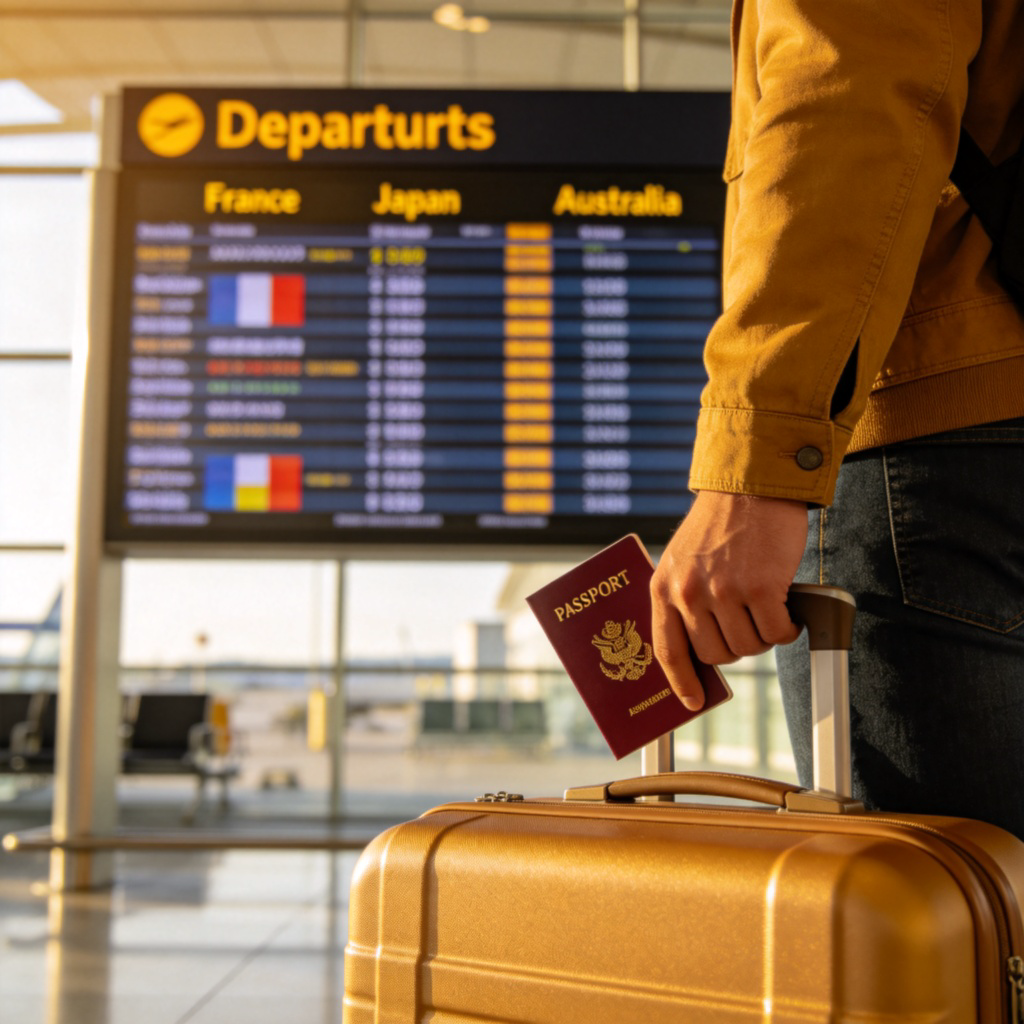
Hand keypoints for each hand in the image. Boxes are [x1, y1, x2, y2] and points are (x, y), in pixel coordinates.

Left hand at [650, 491, 807, 708]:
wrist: (751, 487)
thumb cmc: (719, 525)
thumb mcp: (682, 560)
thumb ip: (684, 599)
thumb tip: (699, 651)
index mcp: (664, 588)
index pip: (667, 650)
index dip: (680, 681)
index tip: (690, 701)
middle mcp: (689, 593)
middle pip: (715, 655)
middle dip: (734, 648)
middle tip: (746, 626)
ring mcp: (724, 592)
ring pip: (748, 647)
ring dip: (762, 637)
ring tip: (765, 609)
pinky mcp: (760, 587)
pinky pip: (777, 633)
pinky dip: (786, 628)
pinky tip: (786, 609)